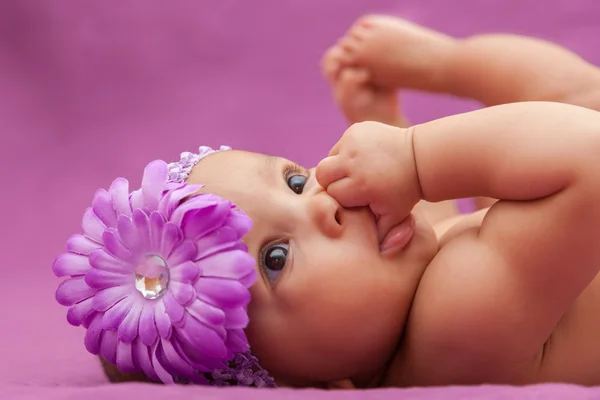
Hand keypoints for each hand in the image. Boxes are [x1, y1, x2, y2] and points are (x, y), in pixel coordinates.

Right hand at [316, 121, 421, 240]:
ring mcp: (354, 142)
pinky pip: (340, 145)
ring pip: (330, 158)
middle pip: (322, 174)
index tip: (357, 199)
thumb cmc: (404, 192)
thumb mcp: (395, 216)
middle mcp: (354, 162)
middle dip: (332, 181)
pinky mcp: (356, 130)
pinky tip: (363, 158)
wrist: (420, 157)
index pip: (332, 194)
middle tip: (349, 185)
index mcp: (361, 185)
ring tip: (356, 172)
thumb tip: (381, 254)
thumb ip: (384, 236)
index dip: (343, 198)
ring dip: (338, 166)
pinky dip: (347, 153)